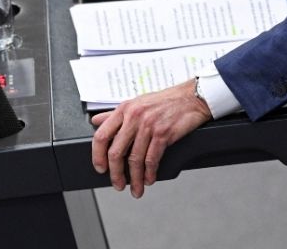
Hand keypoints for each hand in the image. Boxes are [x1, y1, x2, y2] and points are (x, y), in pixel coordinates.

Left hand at [90, 79, 212, 197]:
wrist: (191, 98)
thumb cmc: (164, 101)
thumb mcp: (136, 103)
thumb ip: (114, 113)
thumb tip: (96, 121)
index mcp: (124, 109)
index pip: (101, 135)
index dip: (97, 156)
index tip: (100, 168)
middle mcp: (134, 117)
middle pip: (116, 152)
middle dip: (115, 174)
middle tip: (117, 184)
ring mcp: (148, 126)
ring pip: (135, 160)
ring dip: (135, 179)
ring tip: (135, 189)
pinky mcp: (163, 134)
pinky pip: (152, 159)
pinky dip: (149, 173)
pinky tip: (149, 179)